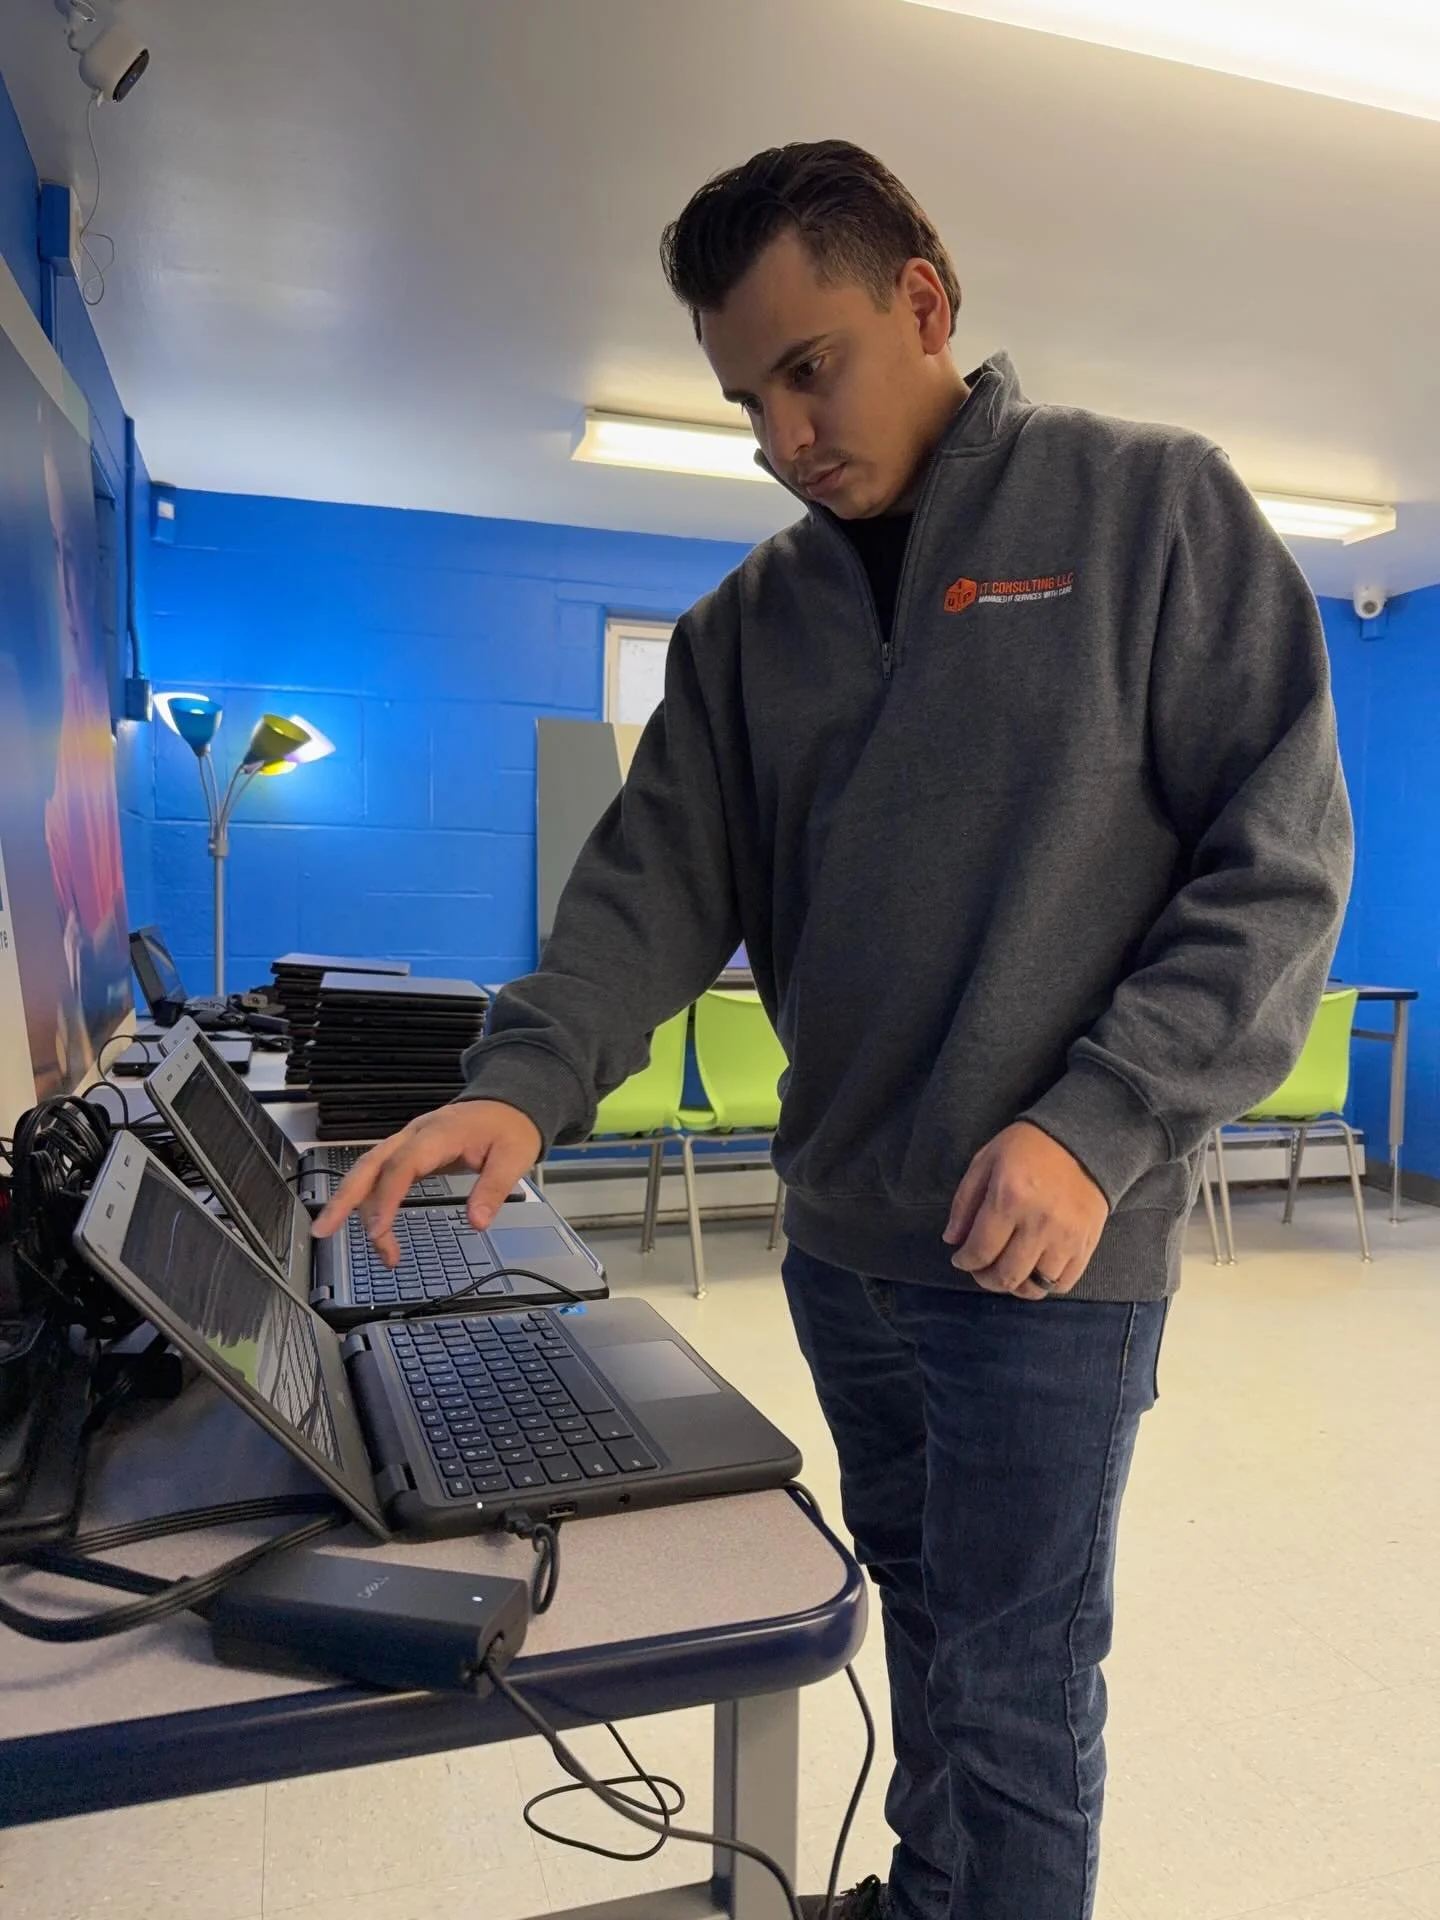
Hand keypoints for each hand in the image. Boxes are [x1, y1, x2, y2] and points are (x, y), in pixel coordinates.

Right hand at [312, 1101, 542, 1269]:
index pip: (402, 1165)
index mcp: (439, 1133)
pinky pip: (381, 1174)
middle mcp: (415, 1135)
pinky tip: (376, 1226)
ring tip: (367, 1246)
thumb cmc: (509, 1126)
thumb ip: (494, 1188)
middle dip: (343, 1198)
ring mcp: (409, 1141)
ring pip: (369, 1171)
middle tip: (323, 1230)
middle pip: (369, 1165)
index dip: (386, 1198)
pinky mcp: (409, 1152)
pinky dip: (372, 1201)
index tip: (378, 1230)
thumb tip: (477, 1222)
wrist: (509, 1102)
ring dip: (357, 1206)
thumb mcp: (514, 1156)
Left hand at [943, 1122, 1107, 1300]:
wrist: (1082, 1140)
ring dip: (1014, 1286)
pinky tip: (1033, 1271)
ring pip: (1035, 1286)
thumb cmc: (1027, 1147)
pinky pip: (1063, 1284)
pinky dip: (1045, 1286)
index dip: (965, 1261)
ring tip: (1005, 1272)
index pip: (980, 1250)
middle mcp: (1039, 1223)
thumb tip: (952, 1240)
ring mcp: (1066, 1237)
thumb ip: (965, 1202)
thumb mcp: (985, 1161)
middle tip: (980, 1269)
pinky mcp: (1087, 1244)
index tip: (960, 1258)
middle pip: (1006, 1275)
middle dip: (985, 1279)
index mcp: (1009, 1198)